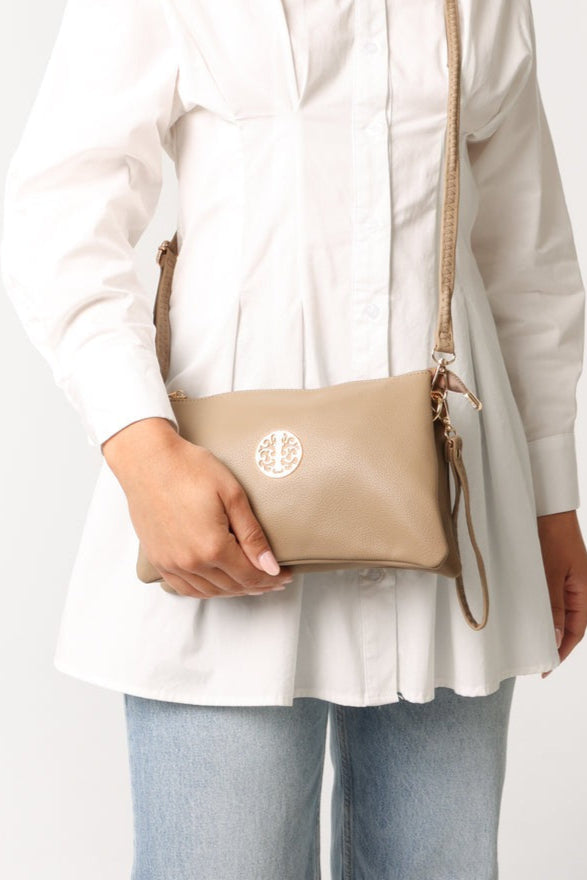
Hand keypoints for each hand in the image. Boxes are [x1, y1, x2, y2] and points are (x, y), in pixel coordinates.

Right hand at [102, 417, 293, 598]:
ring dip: (234, 590)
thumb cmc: (189, 469)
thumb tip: (270, 566)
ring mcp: (171, 564)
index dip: (272, 578)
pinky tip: (218, 584)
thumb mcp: (232, 495)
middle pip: (233, 586)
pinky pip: (185, 588)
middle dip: (258, 585)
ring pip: (210, 591)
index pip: (251, 575)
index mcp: (213, 547)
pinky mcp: (158, 559)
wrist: (147, 460)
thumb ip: (252, 535)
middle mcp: (191, 563)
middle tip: (274, 578)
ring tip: (252, 582)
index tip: (285, 574)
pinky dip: (207, 590)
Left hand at [536, 510, 586, 677]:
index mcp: (584, 590)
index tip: (547, 667)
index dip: (561, 650)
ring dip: (548, 627)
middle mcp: (579, 588)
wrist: (547, 507)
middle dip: (555, 643)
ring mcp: (567, 580)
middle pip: (570, 624)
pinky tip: (529, 616)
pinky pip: (552, 598)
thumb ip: (552, 605)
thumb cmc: (552, 536)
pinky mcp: (554, 572)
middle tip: (536, 660)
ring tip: (531, 643)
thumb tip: (555, 636)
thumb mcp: (549, 573)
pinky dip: (543, 610)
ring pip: (560, 612)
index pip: (576, 630)